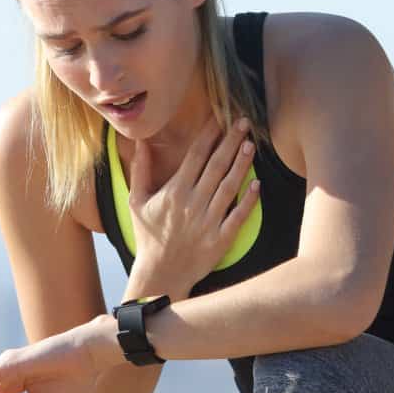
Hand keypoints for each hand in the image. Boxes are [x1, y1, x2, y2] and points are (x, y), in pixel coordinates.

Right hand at [128, 116, 260, 282]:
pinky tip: (257, 184)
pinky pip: (237, 216)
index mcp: (174, 191)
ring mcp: (208, 221)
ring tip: (251, 145)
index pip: (196, 156)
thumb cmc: (148, 236)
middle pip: (216, 165)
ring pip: (229, 187)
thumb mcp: (136, 201)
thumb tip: (140, 141)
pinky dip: (248, 201)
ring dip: (241, 164)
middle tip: (244, 122)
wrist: (159, 274)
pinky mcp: (220, 239)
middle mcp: (192, 203)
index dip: (209, 135)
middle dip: (231, 141)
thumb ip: (140, 170)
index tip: (220, 118)